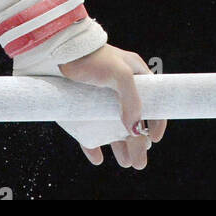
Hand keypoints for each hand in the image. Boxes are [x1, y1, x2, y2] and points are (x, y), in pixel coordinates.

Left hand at [58, 45, 166, 169]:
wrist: (59, 51)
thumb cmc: (93, 57)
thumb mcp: (120, 74)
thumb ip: (131, 100)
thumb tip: (136, 130)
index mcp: (134, 77)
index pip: (153, 102)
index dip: (156, 122)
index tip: (154, 140)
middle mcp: (119, 90)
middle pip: (133, 121)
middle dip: (137, 143)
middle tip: (139, 164)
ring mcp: (99, 100)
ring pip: (112, 129)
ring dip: (120, 147)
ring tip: (125, 163)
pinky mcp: (80, 108)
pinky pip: (88, 131)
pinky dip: (94, 146)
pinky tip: (98, 158)